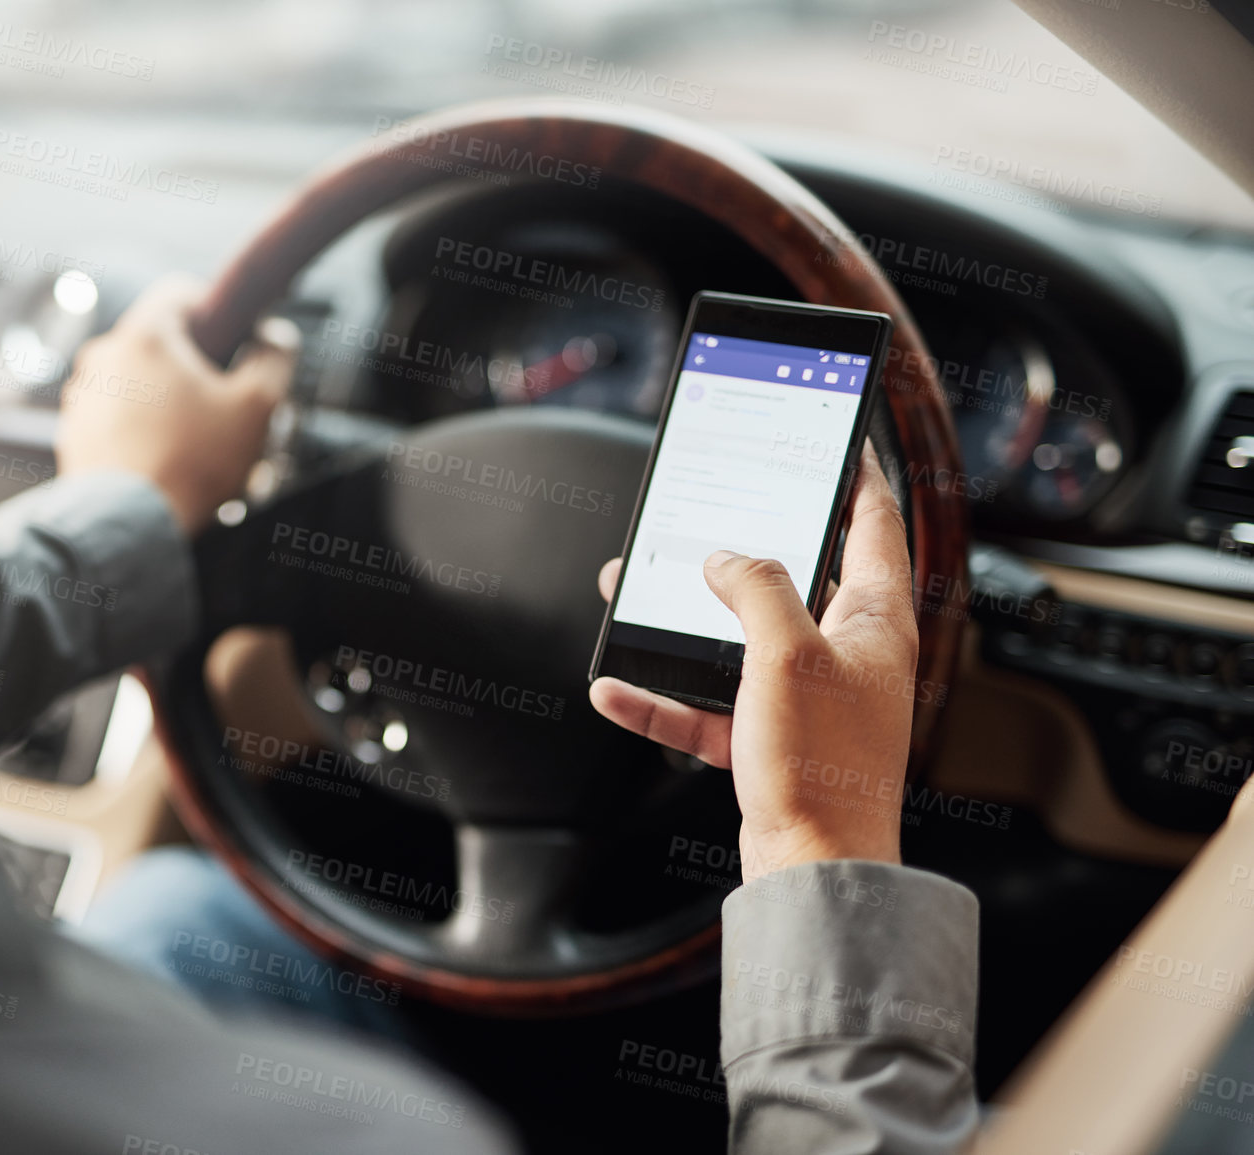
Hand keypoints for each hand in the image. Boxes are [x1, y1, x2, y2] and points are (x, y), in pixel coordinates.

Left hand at [55, 275, 297, 533]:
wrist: (129, 524)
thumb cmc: (193, 463)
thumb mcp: (257, 408)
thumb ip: (274, 359)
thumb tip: (274, 338)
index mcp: (145, 335)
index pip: (180, 292)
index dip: (215, 308)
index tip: (237, 340)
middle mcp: (104, 355)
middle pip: (160, 342)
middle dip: (195, 368)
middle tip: (224, 407)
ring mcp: (83, 395)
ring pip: (138, 381)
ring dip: (168, 401)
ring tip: (197, 444)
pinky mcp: (73, 432)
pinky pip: (117, 415)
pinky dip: (142, 428)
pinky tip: (166, 461)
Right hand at [590, 443, 919, 880]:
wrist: (814, 871)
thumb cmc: (823, 768)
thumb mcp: (786, 654)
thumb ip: (756, 589)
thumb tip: (726, 559)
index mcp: (872, 621)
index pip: (873, 524)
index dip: (856, 474)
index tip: (835, 439)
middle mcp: (844, 653)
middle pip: (791, 577)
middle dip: (739, 545)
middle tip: (707, 508)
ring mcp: (804, 698)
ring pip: (736, 639)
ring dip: (683, 620)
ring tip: (632, 590)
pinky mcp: (767, 740)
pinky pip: (705, 706)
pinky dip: (661, 697)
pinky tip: (616, 687)